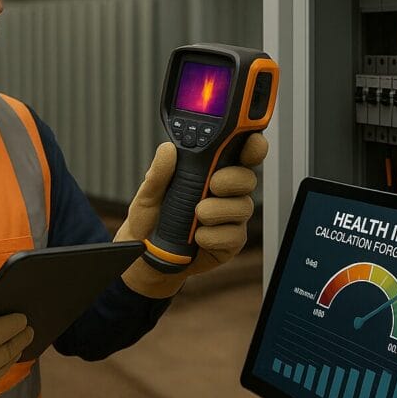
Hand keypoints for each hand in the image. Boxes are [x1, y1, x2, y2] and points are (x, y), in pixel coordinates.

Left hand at [118, 133, 268, 297]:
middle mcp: (226, 193)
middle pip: (248, 178)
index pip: (239, 154)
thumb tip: (168, 149)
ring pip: (243, 207)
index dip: (251, 146)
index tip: (250, 140)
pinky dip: (214, 236)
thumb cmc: (151, 220)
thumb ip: (158, 173)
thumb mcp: (148, 194)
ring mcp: (230, 219)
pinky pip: (234, 236)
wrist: (145, 257)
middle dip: (233, 179)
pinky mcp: (229, 243)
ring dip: (219, 210)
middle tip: (213, 184)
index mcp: (210, 172)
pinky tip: (198, 237)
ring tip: (197, 214)